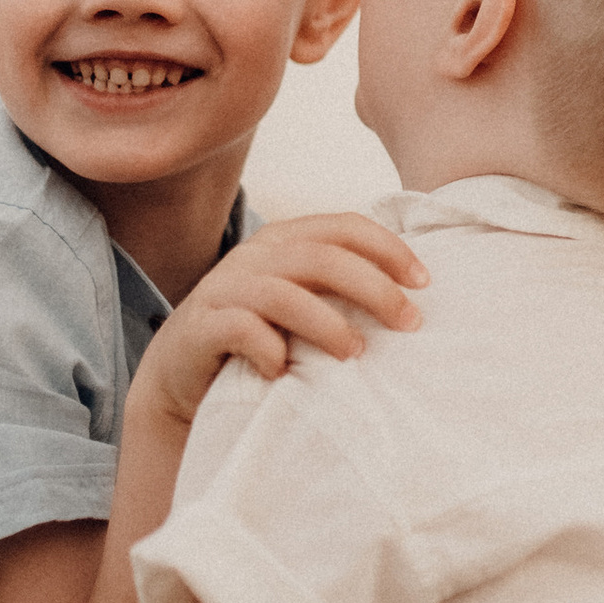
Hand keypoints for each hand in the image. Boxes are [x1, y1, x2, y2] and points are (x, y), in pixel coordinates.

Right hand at [139, 213, 427, 428]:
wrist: (179, 375)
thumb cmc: (255, 338)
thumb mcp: (297, 304)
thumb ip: (335, 290)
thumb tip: (410, 299)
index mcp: (283, 241)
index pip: (343, 227)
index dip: (388, 249)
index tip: (424, 282)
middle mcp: (253, 256)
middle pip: (322, 257)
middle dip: (373, 288)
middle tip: (408, 322)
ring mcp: (223, 289)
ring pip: (285, 294)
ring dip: (329, 325)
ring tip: (355, 354)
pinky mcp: (200, 326)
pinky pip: (242, 330)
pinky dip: (271, 350)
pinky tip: (285, 372)